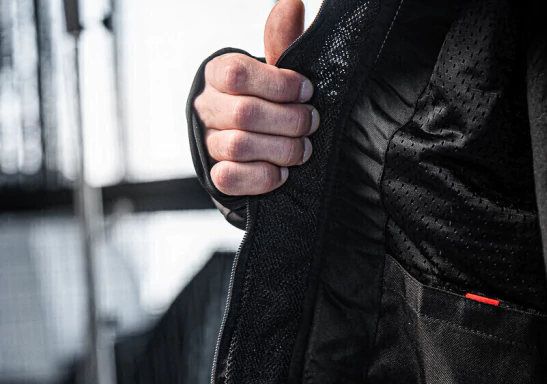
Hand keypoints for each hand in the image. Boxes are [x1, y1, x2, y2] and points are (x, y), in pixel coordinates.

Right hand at [194, 0, 316, 195]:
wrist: (253, 146)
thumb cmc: (268, 100)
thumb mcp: (276, 71)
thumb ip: (282, 42)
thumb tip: (291, 4)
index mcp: (219, 74)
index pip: (238, 73)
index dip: (279, 84)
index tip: (307, 91)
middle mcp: (208, 107)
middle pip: (244, 112)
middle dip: (289, 120)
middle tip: (313, 123)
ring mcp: (209, 142)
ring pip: (239, 145)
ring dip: (282, 149)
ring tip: (304, 149)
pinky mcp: (216, 175)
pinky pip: (231, 177)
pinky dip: (263, 176)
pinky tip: (282, 171)